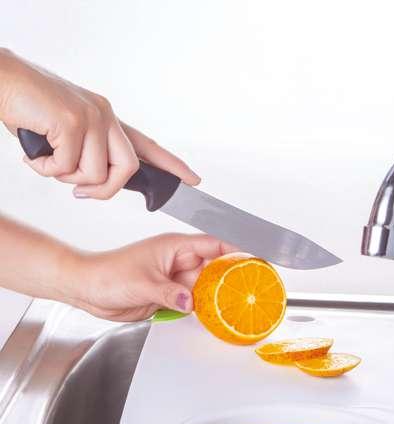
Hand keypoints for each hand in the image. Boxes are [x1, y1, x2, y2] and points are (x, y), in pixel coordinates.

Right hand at [0, 48, 198, 198]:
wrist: (2, 80)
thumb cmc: (28, 108)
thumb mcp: (65, 134)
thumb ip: (85, 154)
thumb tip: (91, 183)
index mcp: (105, 118)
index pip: (145, 145)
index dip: (171, 165)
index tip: (193, 180)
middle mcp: (104, 115)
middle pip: (127, 170)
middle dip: (103, 190)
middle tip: (77, 191)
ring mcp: (91, 117)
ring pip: (96, 175)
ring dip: (66, 178)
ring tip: (46, 159)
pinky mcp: (73, 122)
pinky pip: (67, 168)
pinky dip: (46, 169)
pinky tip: (33, 151)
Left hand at [66, 233, 235, 320]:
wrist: (89, 290)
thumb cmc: (108, 274)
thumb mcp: (143, 284)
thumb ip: (169, 293)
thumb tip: (191, 303)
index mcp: (174, 247)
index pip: (213, 244)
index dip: (235, 248)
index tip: (255, 256)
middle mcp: (177, 262)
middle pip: (214, 269)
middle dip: (231, 278)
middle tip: (251, 289)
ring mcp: (174, 281)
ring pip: (205, 289)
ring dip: (217, 298)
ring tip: (237, 306)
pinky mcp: (169, 297)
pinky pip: (193, 303)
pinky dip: (203, 310)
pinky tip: (215, 317)